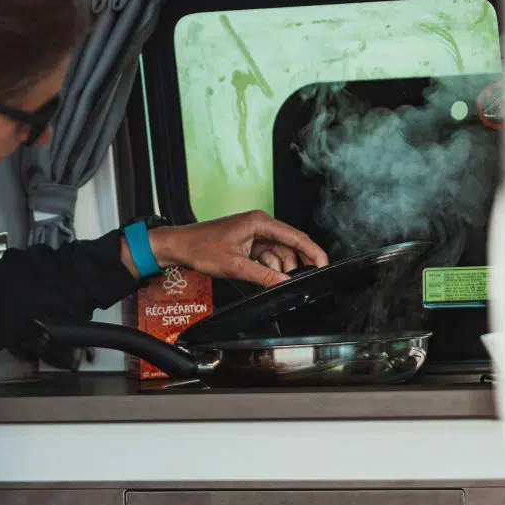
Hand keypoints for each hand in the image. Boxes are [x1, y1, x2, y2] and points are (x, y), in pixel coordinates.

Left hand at [148, 210, 328, 287]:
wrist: (179, 246)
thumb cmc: (200, 247)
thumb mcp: (235, 265)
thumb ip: (263, 275)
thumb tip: (284, 283)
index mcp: (260, 222)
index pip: (295, 236)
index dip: (313, 252)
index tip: (324, 265)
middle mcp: (260, 225)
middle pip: (290, 245)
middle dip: (296, 264)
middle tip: (300, 282)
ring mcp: (254, 234)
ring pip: (279, 253)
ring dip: (279, 268)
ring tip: (272, 280)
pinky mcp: (248, 244)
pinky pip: (267, 256)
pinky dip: (269, 268)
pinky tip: (265, 278)